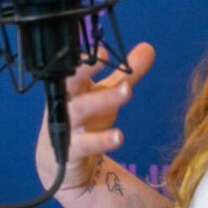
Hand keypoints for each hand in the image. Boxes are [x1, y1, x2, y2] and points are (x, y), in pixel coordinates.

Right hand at [37, 42, 156, 195]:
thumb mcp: (105, 95)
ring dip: (103, 99)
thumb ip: (125, 74)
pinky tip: (119, 137)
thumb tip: (148, 48)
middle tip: (103, 55)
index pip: (75, 65)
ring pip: (81, 109)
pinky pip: (85, 143)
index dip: (86, 56)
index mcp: (73, 85)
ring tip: (126, 90)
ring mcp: (66, 125)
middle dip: (84, 69)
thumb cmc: (85, 119)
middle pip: (70, 81)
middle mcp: (66, 101)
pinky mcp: (70, 149)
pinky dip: (101, 140)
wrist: (59, 160)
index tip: (102, 47)